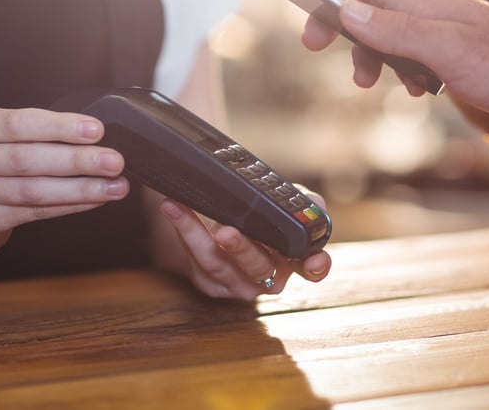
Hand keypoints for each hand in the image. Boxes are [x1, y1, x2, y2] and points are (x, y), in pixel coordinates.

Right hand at [0, 108, 128, 256]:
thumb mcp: (5, 138)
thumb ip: (41, 133)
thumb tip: (99, 138)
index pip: (20, 123)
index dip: (59, 127)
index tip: (96, 130)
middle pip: (28, 159)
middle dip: (77, 160)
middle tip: (114, 161)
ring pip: (34, 190)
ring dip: (81, 188)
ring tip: (115, 186)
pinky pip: (37, 212)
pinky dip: (71, 205)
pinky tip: (96, 199)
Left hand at [154, 190, 331, 300]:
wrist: (229, 220)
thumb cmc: (265, 215)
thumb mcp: (287, 204)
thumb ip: (305, 204)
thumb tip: (309, 205)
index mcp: (295, 260)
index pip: (312, 268)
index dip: (315, 266)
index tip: (314, 261)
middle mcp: (269, 278)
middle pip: (257, 266)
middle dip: (240, 247)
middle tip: (225, 230)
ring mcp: (238, 284)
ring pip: (218, 264)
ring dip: (196, 234)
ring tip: (178, 208)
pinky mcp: (210, 282)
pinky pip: (195, 260)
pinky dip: (182, 231)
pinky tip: (173, 209)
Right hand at [273, 0, 488, 138]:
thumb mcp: (450, 52)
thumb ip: (396, 31)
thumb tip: (345, 9)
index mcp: (420, 0)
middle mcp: (425, 10)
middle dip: (328, 16)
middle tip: (311, 43)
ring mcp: (438, 32)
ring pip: (379, 29)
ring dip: (360, 51)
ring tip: (358, 80)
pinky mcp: (452, 57)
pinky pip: (405, 55)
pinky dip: (393, 71)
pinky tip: (408, 91)